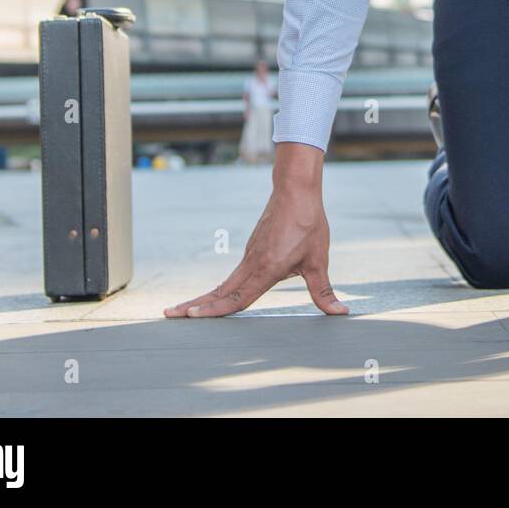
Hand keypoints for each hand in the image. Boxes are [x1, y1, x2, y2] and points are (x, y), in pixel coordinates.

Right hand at [165, 142, 348, 317]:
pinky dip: (219, 289)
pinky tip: (216, 296)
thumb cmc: (308, 224)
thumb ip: (323, 291)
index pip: (237, 297)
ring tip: (184, 310)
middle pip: (219, 291)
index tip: (190, 316)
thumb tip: (340, 312)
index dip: (214, 310)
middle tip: (168, 314)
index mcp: (266, 269)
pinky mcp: (252, 250)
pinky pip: (233, 275)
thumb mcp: (318, 261)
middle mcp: (252, 264)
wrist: (295, 190)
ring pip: (223, 283)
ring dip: (204, 298)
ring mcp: (249, 256)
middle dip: (194, 305)